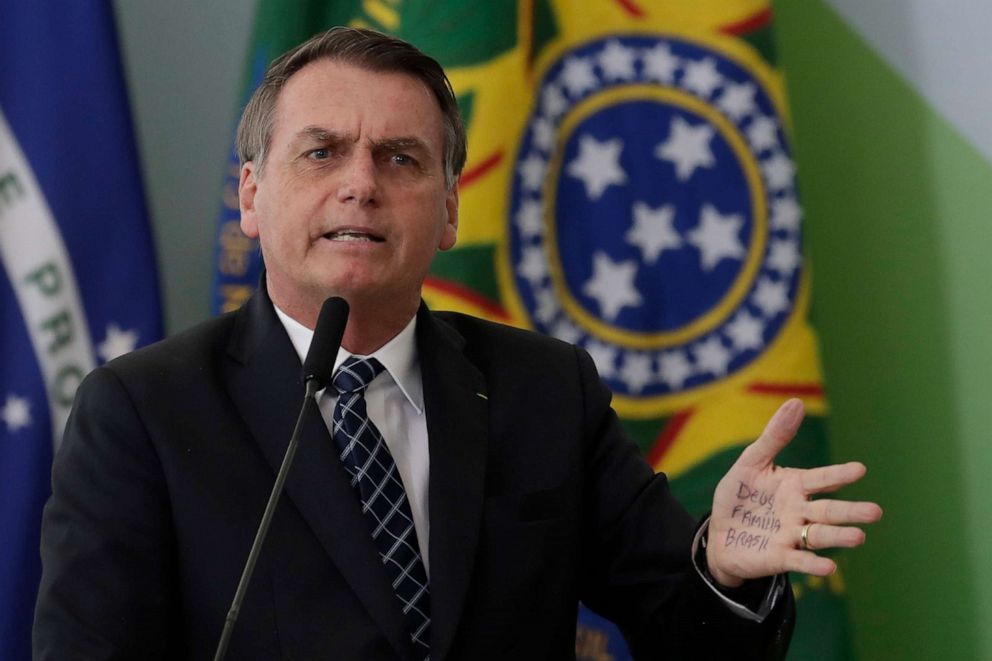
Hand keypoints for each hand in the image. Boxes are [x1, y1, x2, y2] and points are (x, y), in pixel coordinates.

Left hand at [705, 398, 882, 587]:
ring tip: (859, 536)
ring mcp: (791, 535)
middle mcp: (799, 511)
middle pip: (828, 511)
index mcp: (795, 486)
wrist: (719, 534)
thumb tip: (796, 402)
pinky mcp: (779, 557)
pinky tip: (829, 567)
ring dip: (839, 537)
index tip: (859, 469)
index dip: (838, 475)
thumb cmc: (739, 496)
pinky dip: (813, 564)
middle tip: (875, 512)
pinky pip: (799, 560)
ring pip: (820, 536)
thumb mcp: (751, 462)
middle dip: (850, 511)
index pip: (821, 479)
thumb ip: (774, 436)